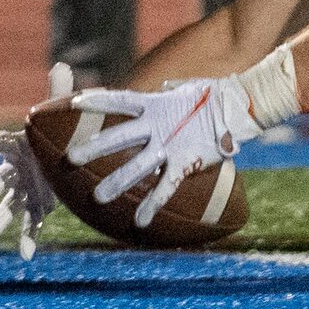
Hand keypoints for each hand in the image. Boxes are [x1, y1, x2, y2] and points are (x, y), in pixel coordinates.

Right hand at [0, 66, 72, 255]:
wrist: (64, 160)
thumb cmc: (56, 136)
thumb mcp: (59, 117)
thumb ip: (58, 94)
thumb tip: (61, 65)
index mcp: (18, 148)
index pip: (1, 143)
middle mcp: (15, 172)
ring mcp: (23, 193)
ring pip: (7, 207)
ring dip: (0, 217)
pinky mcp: (36, 209)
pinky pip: (29, 226)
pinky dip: (27, 240)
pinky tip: (27, 255)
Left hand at [70, 78, 260, 228]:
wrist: (237, 106)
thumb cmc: (211, 96)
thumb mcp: (184, 90)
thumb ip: (168, 92)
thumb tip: (163, 86)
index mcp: (155, 104)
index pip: (120, 100)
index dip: (98, 101)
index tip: (75, 102)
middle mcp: (157, 125)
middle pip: (119, 137)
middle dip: (94, 148)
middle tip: (71, 158)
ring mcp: (170, 145)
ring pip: (137, 167)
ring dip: (117, 183)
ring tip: (98, 198)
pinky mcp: (185, 161)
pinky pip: (166, 187)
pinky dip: (153, 204)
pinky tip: (140, 221)